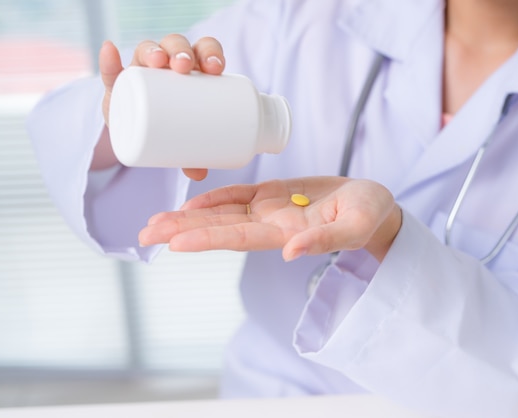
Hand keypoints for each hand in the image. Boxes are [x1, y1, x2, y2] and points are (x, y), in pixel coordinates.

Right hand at [93, 35, 224, 178]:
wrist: (138, 129)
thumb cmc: (171, 128)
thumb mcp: (183, 138)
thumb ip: (192, 154)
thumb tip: (199, 174)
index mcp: (190, 70)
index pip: (202, 50)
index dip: (210, 52)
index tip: (216, 68)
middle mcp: (166, 63)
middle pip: (176, 46)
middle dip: (182, 51)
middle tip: (185, 67)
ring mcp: (140, 71)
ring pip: (148, 50)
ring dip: (154, 50)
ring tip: (159, 62)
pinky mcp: (117, 84)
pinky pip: (111, 68)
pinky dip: (108, 60)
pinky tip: (109, 50)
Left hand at [138, 176, 401, 261]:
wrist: (373, 204)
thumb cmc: (371, 216)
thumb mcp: (355, 228)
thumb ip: (325, 241)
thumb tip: (289, 252)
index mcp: (285, 235)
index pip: (238, 238)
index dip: (206, 239)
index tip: (173, 242)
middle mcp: (270, 226)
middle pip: (218, 228)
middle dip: (181, 230)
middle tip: (144, 233)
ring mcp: (269, 210)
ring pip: (221, 213)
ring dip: (188, 216)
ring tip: (154, 221)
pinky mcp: (274, 194)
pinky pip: (239, 195)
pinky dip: (214, 197)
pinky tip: (192, 201)